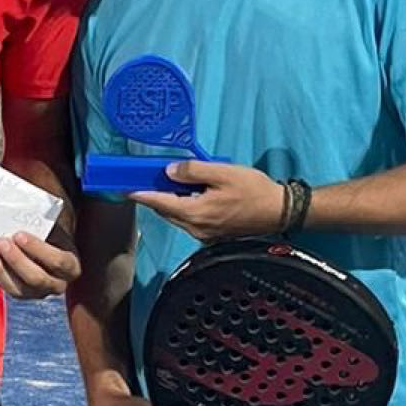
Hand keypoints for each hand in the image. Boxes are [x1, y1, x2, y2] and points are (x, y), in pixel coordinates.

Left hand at [0, 226, 80, 300]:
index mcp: (71, 266)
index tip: (19, 235)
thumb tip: (27, 204)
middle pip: (38, 278)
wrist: (40, 245)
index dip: (39, 250)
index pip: (60, 262)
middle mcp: (58, 284)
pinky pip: (8, 287)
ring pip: (20, 288)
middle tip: (2, 241)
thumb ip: (44, 220)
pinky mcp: (22, 294)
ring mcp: (39, 293)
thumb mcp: (51, 227)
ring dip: (2, 268)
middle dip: (17, 260)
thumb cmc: (47, 232)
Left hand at [133, 160, 289, 239]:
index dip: (142, 194)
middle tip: (147, 179)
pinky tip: (189, 195)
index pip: (160, 203)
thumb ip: (193, 171)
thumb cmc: (254, 190)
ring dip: (170, 202)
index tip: (126, 188)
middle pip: (166, 211)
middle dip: (155, 196)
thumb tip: (170, 172)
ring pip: (178, 217)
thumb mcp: (223, 172)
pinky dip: (184, 208)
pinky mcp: (213, 234)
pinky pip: (190, 220)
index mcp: (196, 212)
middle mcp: (196, 228)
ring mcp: (205, 234)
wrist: (279, 211)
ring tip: (168, 184)